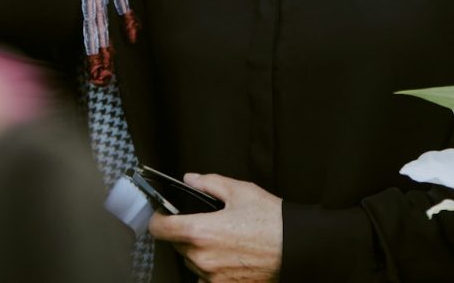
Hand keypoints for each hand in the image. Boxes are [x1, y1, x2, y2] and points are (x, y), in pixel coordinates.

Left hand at [148, 173, 281, 282]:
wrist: (295, 247)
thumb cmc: (270, 219)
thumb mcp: (239, 190)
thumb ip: (208, 183)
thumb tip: (189, 179)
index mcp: (200, 231)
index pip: (160, 229)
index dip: (158, 218)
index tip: (162, 213)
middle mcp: (202, 258)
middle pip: (176, 244)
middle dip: (183, 231)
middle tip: (202, 219)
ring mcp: (212, 277)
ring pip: (190, 261)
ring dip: (196, 249)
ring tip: (219, 235)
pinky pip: (205, 277)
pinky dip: (209, 266)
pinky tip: (226, 253)